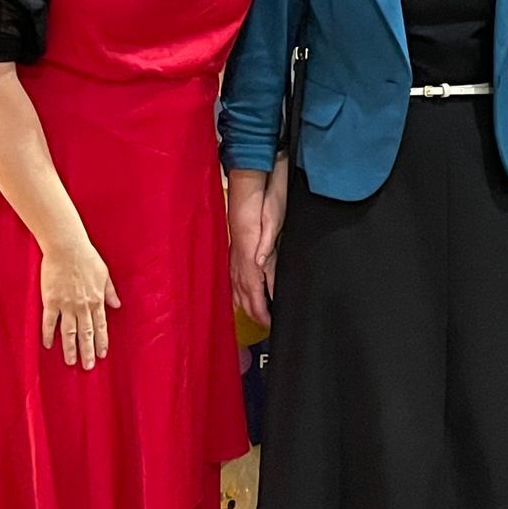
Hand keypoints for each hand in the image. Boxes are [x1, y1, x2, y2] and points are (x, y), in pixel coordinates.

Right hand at [41, 235, 120, 367]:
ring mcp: (66, 305)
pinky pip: (49, 322)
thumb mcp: (104, 274)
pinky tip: (49, 345)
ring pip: (69, 332)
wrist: (67, 247)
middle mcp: (83, 306)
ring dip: (70, 348)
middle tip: (88, 367)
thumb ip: (110, 291)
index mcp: (97, 299)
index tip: (102, 355)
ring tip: (71, 362)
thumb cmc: (87, 257)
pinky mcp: (51, 301)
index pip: (101, 326)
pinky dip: (49, 335)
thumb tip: (117, 305)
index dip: (101, 341)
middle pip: (86, 333)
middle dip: (88, 351)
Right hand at [227, 168, 280, 333]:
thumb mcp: (272, 219)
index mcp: (250, 252)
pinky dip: (238, 290)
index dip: (262, 310)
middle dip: (255, 312)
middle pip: (245, 294)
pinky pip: (235, 276)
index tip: (270, 324)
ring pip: (238, 287)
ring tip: (254, 317)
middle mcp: (240, 257)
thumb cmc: (264, 200)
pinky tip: (240, 293)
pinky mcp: (236, 248)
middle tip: (266, 326)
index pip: (255, 290)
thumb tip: (259, 263)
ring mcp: (236, 254)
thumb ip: (266, 243)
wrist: (250, 182)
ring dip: (246, 303)